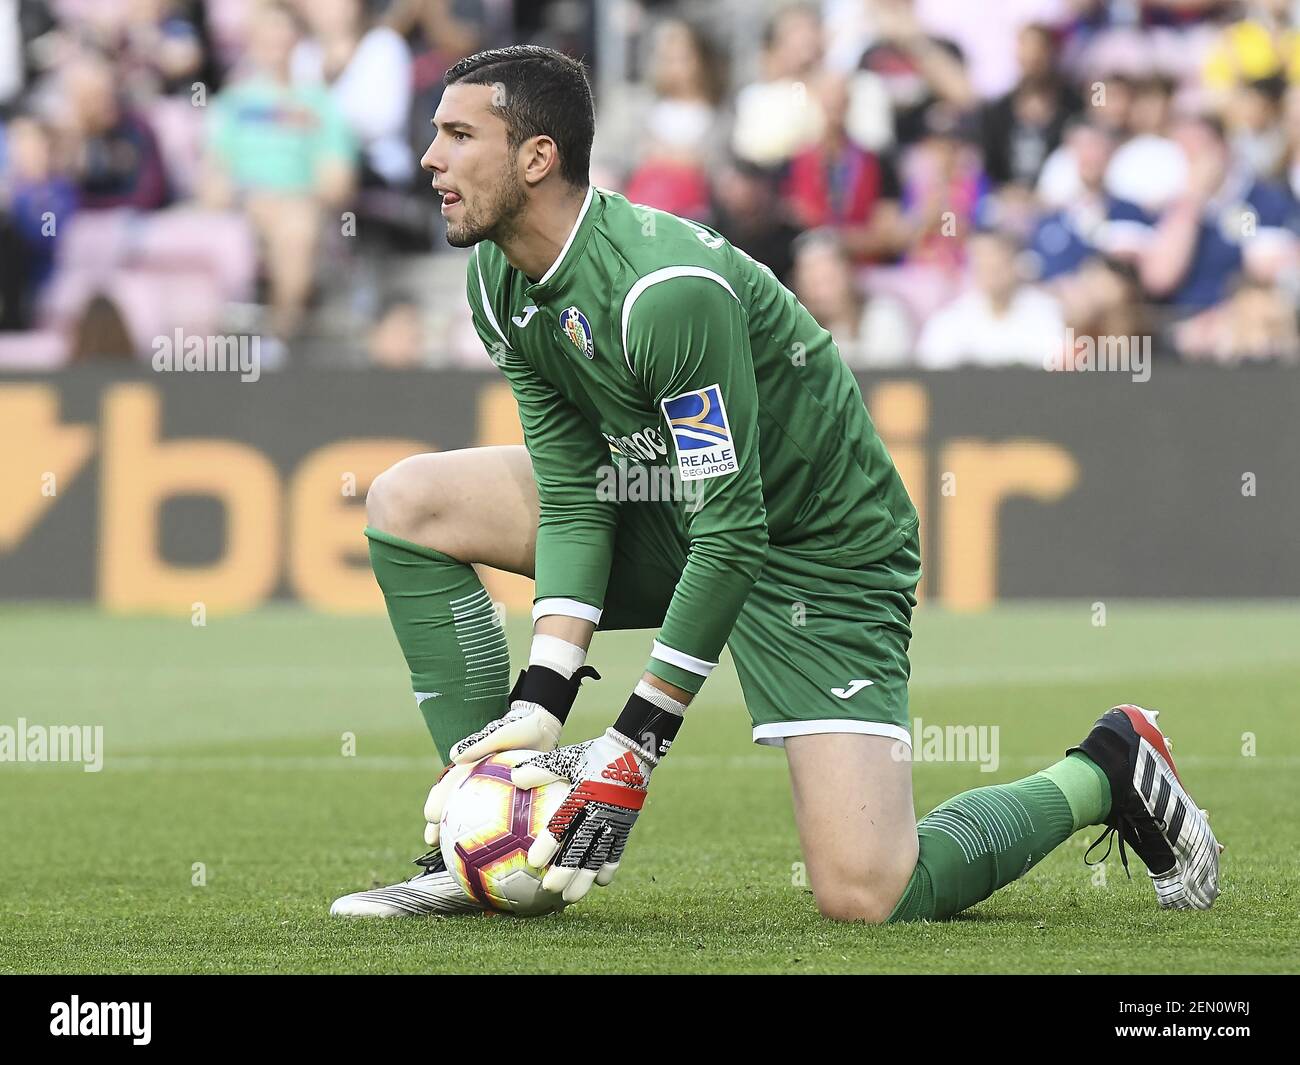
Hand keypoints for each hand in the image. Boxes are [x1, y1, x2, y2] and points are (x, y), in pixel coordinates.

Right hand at [423, 665, 600, 844]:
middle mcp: (474, 781)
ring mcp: (489, 792)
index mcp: (468, 767)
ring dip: (458, 833)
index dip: (435, 800)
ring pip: (469, 815)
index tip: (430, 815)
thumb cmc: (520, 729)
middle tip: (431, 840)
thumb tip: (454, 756)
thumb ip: (479, 743)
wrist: (542, 729)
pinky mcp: (506, 800)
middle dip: (438, 822)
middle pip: (451, 804)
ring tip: (451, 854)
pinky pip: (496, 820)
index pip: (447, 786)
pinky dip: (489, 835)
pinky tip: (492, 853)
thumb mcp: (501, 733)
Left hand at [511, 729, 654, 902]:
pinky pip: (618, 849)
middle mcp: (599, 811)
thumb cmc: (593, 755)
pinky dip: (610, 866)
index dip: (548, 843)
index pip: (562, 823)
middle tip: (550, 888)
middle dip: (566, 870)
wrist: (632, 752)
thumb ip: (541, 769)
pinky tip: (602, 882)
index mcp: (582, 795)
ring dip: (586, 877)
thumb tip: (514, 777)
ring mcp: (615, 820)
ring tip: (572, 897)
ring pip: (599, 854)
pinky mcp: (626, 824)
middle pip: (580, 846)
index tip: (534, 862)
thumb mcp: (567, 758)